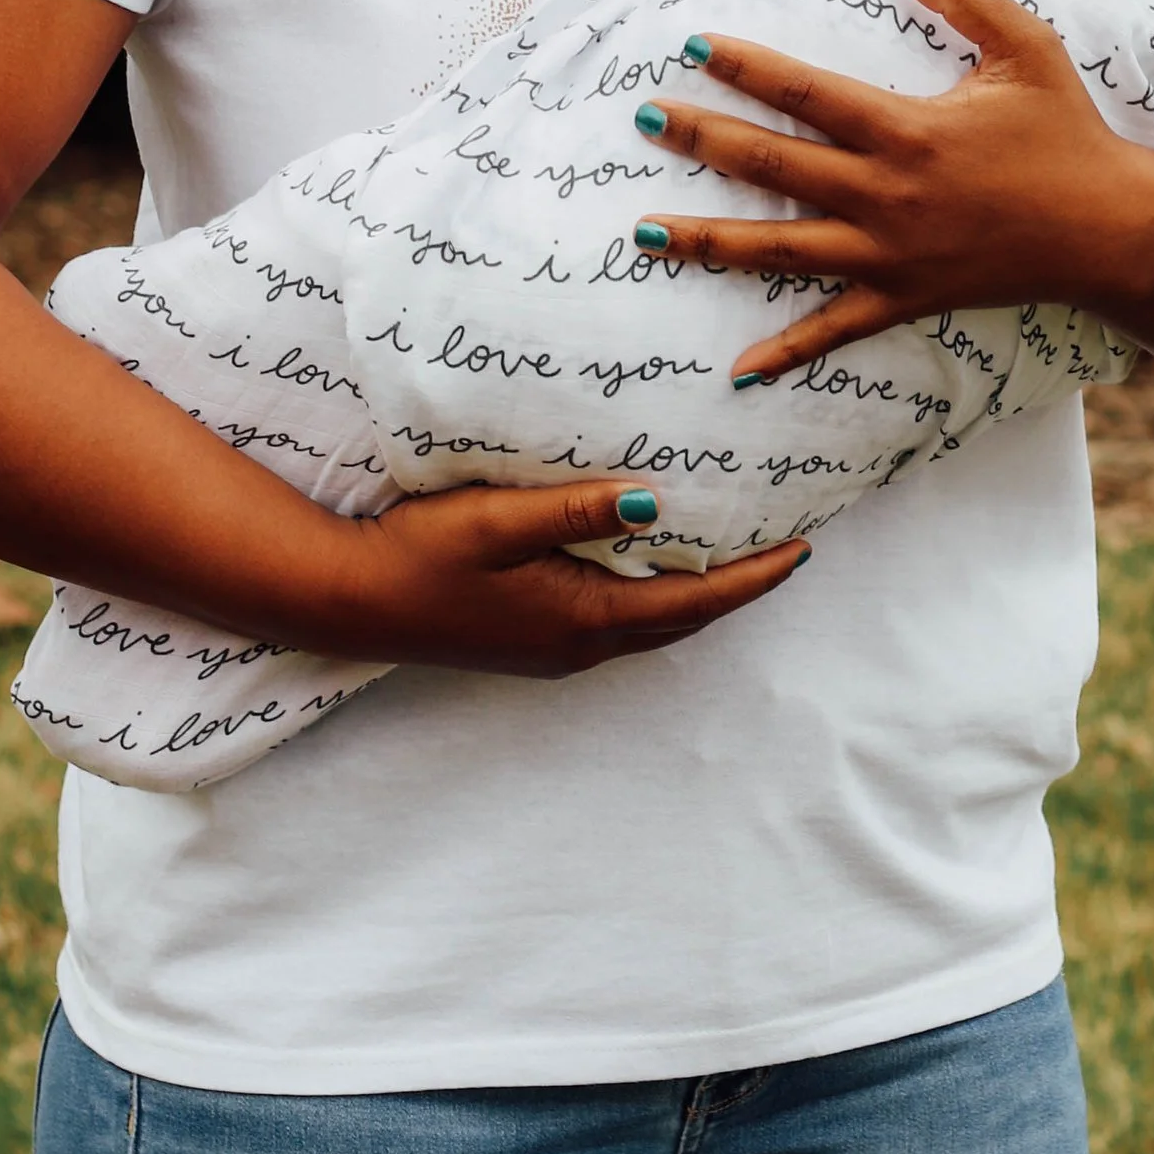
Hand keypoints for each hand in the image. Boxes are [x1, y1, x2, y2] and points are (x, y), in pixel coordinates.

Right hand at [319, 477, 810, 677]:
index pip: (694, 600)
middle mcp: (580, 645)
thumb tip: (656, 502)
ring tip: (736, 552)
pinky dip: (656, 597)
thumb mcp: (498, 519)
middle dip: (739, 588)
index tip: (802, 550)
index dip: (752, 577)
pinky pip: (620, 621)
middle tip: (785, 547)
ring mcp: (556, 651)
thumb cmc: (421, 554)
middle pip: (684, 619)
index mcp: (583, 618)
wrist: (351, 600)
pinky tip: (654, 563)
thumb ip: (576, 509)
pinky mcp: (535, 644)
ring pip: (652, 623)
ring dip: (698, 594)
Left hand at [633, 0, 1150, 385]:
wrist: (1111, 231)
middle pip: (774, 165)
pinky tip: (737, 370)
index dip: (747, 68)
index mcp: (908, 131)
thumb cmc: (1067, 133)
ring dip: (710, 241)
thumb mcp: (1027, 48)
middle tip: (644, 118)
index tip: (693, 46)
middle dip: (702, 139)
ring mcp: (890, 255)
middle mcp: (887, 196)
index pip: (808, 94)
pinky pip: (835, 330)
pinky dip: (787, 352)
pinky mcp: (904, 298)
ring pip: (781, 250)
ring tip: (645, 233)